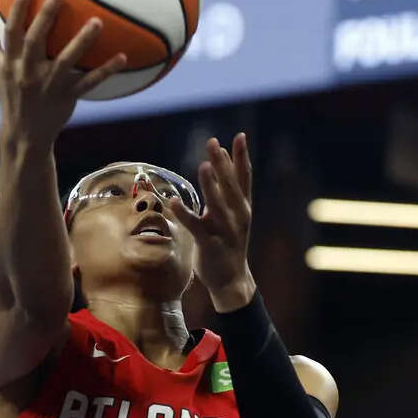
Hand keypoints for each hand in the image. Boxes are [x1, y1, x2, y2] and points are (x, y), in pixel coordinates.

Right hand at [0, 0, 127, 150]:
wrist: (23, 133)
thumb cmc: (9, 93)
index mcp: (10, 63)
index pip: (11, 32)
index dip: (18, 10)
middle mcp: (28, 73)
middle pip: (35, 42)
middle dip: (45, 18)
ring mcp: (48, 86)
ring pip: (66, 60)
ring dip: (82, 41)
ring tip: (97, 22)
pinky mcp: (66, 97)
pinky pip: (88, 83)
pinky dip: (106, 71)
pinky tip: (123, 57)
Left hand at [169, 134, 256, 311]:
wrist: (232, 280)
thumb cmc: (227, 245)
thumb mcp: (229, 217)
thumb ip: (223, 195)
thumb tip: (213, 170)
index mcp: (242, 208)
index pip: (244, 178)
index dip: (241, 157)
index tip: (240, 136)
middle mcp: (237, 216)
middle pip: (230, 186)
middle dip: (222, 164)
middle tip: (213, 143)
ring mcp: (225, 230)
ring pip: (218, 204)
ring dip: (210, 184)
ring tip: (202, 166)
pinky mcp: (210, 244)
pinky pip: (196, 227)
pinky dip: (185, 214)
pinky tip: (173, 203)